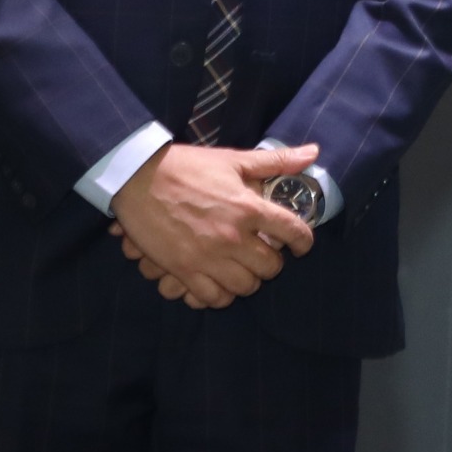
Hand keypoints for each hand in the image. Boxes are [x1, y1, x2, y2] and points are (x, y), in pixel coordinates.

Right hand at [109, 142, 319, 309]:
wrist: (138, 179)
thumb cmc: (187, 168)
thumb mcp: (233, 160)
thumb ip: (276, 162)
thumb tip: (313, 153)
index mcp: (248, 207)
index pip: (292, 232)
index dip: (303, 242)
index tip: (301, 245)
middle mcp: (232, 236)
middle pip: (270, 268)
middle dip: (273, 264)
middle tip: (265, 255)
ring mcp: (207, 256)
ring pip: (244, 287)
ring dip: (248, 281)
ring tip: (244, 270)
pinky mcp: (183, 270)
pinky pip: (212, 298)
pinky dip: (220, 295)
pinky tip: (220, 283)